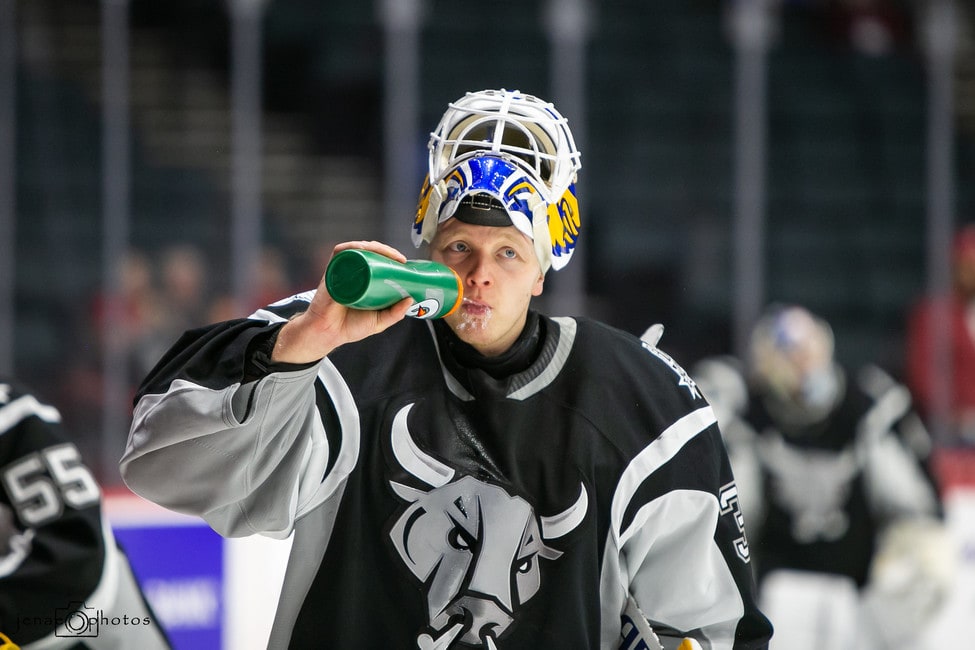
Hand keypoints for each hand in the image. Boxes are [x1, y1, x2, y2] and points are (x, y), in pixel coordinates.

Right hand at [271, 241, 413, 363]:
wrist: (329, 333)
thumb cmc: (350, 327)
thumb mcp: (379, 321)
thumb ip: (395, 314)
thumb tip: (410, 299)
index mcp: (365, 281)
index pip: (379, 262)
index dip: (391, 258)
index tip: (404, 262)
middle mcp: (354, 273)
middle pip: (370, 253)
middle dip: (386, 250)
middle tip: (399, 258)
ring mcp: (342, 271)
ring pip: (358, 250)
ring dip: (373, 246)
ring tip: (387, 253)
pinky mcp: (331, 272)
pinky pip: (340, 253)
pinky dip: (352, 247)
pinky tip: (363, 248)